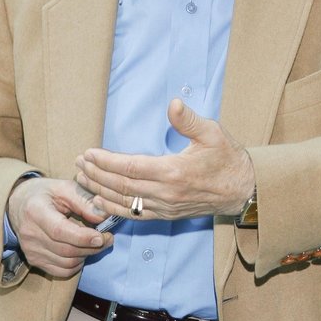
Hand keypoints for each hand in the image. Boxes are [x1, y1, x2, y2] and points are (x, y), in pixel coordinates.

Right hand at [7, 176, 110, 277]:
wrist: (18, 204)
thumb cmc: (45, 194)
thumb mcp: (64, 188)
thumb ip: (85, 201)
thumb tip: (105, 217)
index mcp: (35, 211)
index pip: (60, 231)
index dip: (83, 237)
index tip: (102, 236)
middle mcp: (29, 233)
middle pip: (66, 250)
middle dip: (92, 247)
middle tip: (108, 238)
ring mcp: (30, 249)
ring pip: (67, 263)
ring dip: (86, 255)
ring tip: (95, 243)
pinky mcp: (33, 260)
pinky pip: (61, 271)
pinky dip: (76, 264)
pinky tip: (81, 252)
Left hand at [74, 99, 254, 221]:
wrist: (242, 190)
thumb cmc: (228, 159)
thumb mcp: (213, 133)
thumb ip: (189, 120)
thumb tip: (173, 104)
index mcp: (174, 171)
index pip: (130, 167)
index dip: (106, 161)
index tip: (88, 153)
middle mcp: (166, 193)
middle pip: (121, 186)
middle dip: (95, 174)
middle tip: (78, 163)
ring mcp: (165, 207)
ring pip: (124, 202)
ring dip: (99, 191)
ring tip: (81, 179)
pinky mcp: (166, 215)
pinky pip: (134, 215)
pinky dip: (114, 209)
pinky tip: (99, 202)